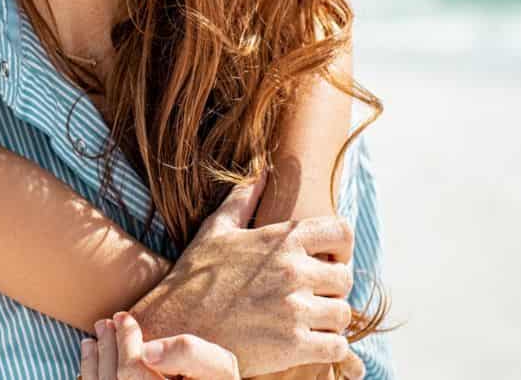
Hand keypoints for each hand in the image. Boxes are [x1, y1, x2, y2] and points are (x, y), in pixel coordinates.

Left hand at [80, 312, 238, 379]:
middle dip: (108, 347)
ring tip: (99, 332)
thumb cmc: (216, 379)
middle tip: (108, 321)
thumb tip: (147, 352)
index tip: (124, 317)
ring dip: (96, 358)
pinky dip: (92, 370)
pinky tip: (92, 350)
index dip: (126, 343)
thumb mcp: (216, 364)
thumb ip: (189, 353)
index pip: (133, 374)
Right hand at [129, 175, 357, 376]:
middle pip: (345, 278)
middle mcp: (293, 271)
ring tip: (306, 323)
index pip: (341, 232)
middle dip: (332, 289)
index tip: (328, 260)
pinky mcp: (295, 346)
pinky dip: (328, 348)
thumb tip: (259, 171)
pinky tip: (306, 345)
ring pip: (343, 314)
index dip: (341, 248)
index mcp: (280, 240)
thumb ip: (242, 199)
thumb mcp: (215, 231)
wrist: (175, 326)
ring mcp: (295, 309)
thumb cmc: (194, 278)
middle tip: (312, 298)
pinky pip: (337, 347)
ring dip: (329, 321)